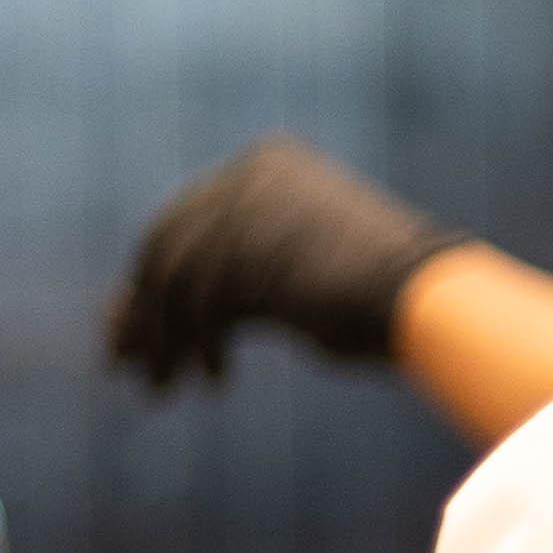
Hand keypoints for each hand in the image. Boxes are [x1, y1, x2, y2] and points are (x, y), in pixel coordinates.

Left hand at [109, 138, 457, 385]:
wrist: (430, 301)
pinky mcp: (249, 251)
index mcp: (269, 163)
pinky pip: (197, 306)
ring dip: (161, 341)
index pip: (185, 219)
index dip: (154, 282)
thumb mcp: (298, 277)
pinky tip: (211, 381)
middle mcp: (249, 175)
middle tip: (122, 363)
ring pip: (173, 280)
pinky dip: (195, 347)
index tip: (136, 330)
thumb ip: (237, 278)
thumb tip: (156, 315)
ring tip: (159, 389)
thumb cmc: (384, 301)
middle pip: (165, 246)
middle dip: (141, 313)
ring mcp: (248, 209)